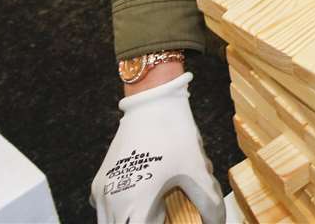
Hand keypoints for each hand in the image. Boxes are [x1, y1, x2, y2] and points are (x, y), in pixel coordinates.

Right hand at [90, 72, 224, 223]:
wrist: (152, 102)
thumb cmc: (173, 134)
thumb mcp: (197, 170)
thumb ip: (208, 203)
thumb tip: (216, 221)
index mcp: (135, 205)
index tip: (173, 222)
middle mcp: (111, 203)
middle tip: (166, 217)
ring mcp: (102, 192)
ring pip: (111, 223)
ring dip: (132, 220)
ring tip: (156, 212)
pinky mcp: (99, 183)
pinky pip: (106, 210)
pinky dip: (122, 214)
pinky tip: (144, 202)